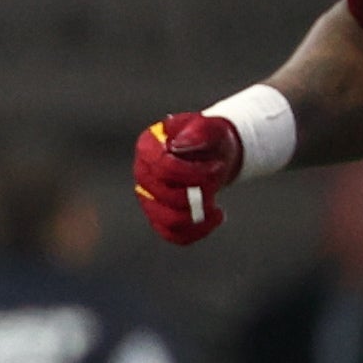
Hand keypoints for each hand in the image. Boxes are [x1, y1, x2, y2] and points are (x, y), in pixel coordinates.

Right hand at [132, 112, 246, 245]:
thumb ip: (199, 131)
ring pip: (168, 220)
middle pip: (165, 194)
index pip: (163, 167)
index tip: (218, 166)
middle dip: (199, 191)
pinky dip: (197, 231)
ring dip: (197, 217)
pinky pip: (173, 234)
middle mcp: (142, 173)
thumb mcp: (211, 127)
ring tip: (217, 207)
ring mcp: (148, 198)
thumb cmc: (209, 138)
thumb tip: (180, 144)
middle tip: (220, 179)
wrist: (213, 154)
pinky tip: (217, 217)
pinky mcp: (159, 217)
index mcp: (147, 147)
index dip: (193, 172)